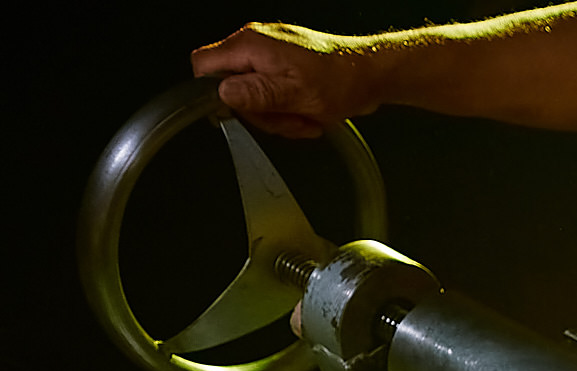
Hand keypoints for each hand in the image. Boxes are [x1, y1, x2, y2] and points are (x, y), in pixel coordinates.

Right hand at [191, 24, 380, 138]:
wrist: (372, 74)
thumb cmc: (343, 79)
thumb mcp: (297, 94)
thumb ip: (257, 95)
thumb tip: (223, 95)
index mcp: (251, 46)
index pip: (203, 65)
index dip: (212, 92)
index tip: (236, 111)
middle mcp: (256, 46)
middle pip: (231, 89)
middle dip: (260, 113)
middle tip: (289, 118)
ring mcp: (270, 57)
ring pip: (254, 98)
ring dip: (280, 117)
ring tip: (306, 116)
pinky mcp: (284, 68)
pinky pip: (273, 96)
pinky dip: (290, 111)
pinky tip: (310, 113)